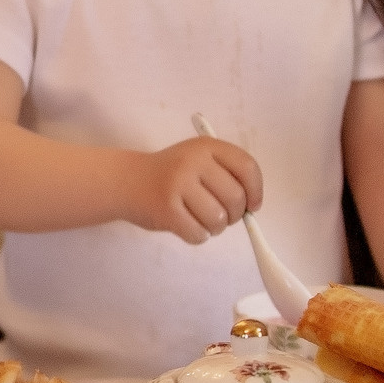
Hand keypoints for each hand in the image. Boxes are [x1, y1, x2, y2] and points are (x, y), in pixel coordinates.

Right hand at [128, 138, 261, 243]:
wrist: (127, 181)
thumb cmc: (170, 174)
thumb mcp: (198, 160)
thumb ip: (226, 175)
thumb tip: (252, 206)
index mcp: (206, 146)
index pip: (247, 167)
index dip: (256, 191)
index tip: (252, 205)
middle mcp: (193, 162)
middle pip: (235, 198)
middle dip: (234, 215)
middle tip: (221, 216)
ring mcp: (178, 185)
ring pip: (218, 220)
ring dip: (215, 228)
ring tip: (201, 220)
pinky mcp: (166, 210)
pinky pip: (198, 234)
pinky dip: (197, 236)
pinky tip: (186, 225)